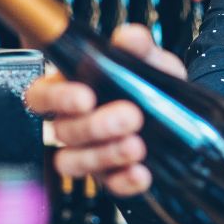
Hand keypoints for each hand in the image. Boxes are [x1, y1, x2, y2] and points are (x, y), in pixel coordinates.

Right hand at [24, 24, 186, 197]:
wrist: (182, 113)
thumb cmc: (152, 81)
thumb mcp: (150, 60)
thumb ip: (138, 48)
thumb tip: (130, 38)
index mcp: (72, 90)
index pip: (41, 96)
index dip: (56, 99)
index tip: (85, 97)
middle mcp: (73, 124)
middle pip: (63, 131)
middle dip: (95, 126)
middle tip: (130, 116)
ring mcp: (89, 154)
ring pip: (74, 163)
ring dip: (105, 155)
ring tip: (137, 146)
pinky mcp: (111, 177)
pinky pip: (109, 186)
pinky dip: (124, 182)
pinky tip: (142, 173)